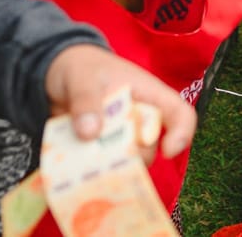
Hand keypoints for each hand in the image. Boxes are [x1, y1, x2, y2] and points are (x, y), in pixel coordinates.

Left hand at [45, 43, 196, 159]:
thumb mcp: (83, 79)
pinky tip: (75, 173)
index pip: (180, 115)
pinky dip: (91, 173)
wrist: (60, 74)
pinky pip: (104, 168)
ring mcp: (121, 138)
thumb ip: (86, 101)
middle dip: (130, 157)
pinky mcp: (102, 151)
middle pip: (149, 148)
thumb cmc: (82, 68)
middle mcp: (139, 121)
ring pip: (126, 163)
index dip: (182, 134)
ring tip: (84, 166)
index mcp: (148, 96)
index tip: (167, 152)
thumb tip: (89, 133)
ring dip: (108, 168)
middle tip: (103, 155)